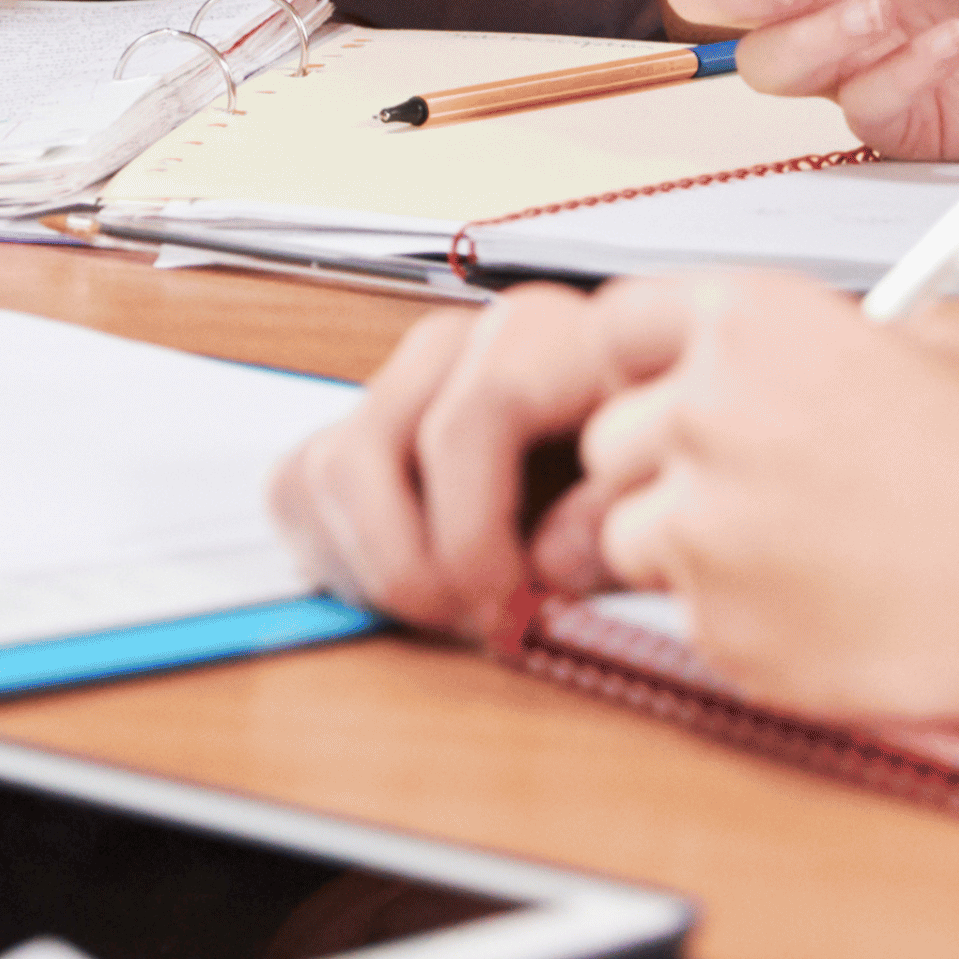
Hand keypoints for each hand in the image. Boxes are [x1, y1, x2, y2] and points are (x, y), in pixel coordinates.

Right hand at [271, 282, 708, 632]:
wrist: (638, 445)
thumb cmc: (649, 468)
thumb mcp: (658, 487)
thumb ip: (612, 521)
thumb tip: (550, 569)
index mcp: (544, 335)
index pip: (475, 412)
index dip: (475, 531)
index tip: (504, 609)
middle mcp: (460, 341)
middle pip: (376, 451)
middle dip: (416, 565)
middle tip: (472, 623)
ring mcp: (401, 378)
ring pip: (327, 469)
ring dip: (378, 564)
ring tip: (449, 609)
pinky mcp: (358, 419)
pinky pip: (300, 484)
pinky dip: (339, 554)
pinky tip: (412, 583)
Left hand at [583, 276, 958, 730]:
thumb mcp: (918, 348)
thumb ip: (813, 352)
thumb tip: (761, 369)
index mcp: (751, 322)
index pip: (619, 322)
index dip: (639, 365)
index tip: (653, 392)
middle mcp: (705, 411)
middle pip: (611, 440)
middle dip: (662, 469)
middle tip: (743, 495)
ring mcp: (703, 527)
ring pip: (631, 537)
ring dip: (689, 552)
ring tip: (798, 561)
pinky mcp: (719, 628)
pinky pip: (690, 622)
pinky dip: (740, 623)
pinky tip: (829, 614)